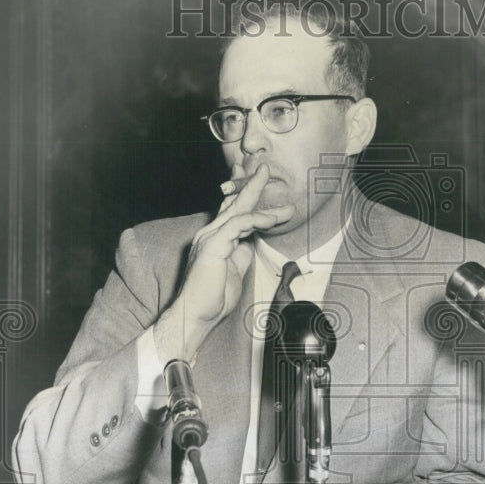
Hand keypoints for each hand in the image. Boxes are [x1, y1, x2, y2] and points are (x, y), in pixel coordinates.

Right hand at [154, 164, 293, 359]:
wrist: (197, 314)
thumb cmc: (214, 296)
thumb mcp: (236, 267)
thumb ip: (243, 250)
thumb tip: (255, 238)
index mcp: (215, 237)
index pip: (229, 207)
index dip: (243, 190)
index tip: (256, 174)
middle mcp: (210, 232)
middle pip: (234, 201)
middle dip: (251, 183)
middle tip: (266, 168)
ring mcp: (210, 237)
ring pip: (239, 211)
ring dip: (265, 205)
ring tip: (287, 207)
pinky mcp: (213, 246)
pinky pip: (239, 225)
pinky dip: (257, 220)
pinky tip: (272, 219)